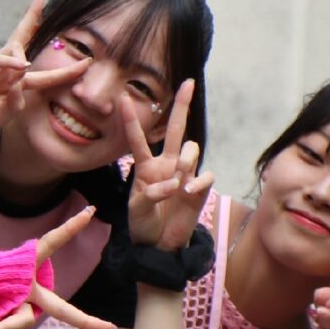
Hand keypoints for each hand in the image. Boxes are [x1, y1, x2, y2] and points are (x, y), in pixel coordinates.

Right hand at [0, 0, 83, 146]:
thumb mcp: (1, 116)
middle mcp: (5, 70)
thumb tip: (22, 80)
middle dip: (32, 17)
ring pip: (11, 49)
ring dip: (22, 54)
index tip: (87, 62)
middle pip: (21, 38)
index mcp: (15, 83)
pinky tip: (19, 65)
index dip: (65, 68)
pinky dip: (8, 61)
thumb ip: (15, 103)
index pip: (43, 71)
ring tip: (25, 66)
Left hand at [0, 206, 120, 328]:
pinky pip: (9, 327)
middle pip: (59, 308)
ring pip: (21, 321)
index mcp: (23, 266)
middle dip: (85, 320)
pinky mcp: (16, 316)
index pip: (49, 245)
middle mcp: (30, 287)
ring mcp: (24, 304)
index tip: (91, 211)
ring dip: (1, 325)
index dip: (69, 229)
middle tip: (110, 328)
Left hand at [122, 78, 214, 249]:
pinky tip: (188, 192)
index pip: (138, 139)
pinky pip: (206, 174)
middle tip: (188, 83)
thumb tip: (173, 183)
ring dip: (187, 157)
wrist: (159, 245)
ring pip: (191, 147)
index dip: (131, 119)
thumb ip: (150, 195)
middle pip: (175, 129)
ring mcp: (185, 174)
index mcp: (145, 167)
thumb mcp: (136, 210)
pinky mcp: (199, 187)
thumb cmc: (143, 224)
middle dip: (182, 106)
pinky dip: (198, 181)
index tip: (123, 97)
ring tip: (178, 178)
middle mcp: (166, 164)